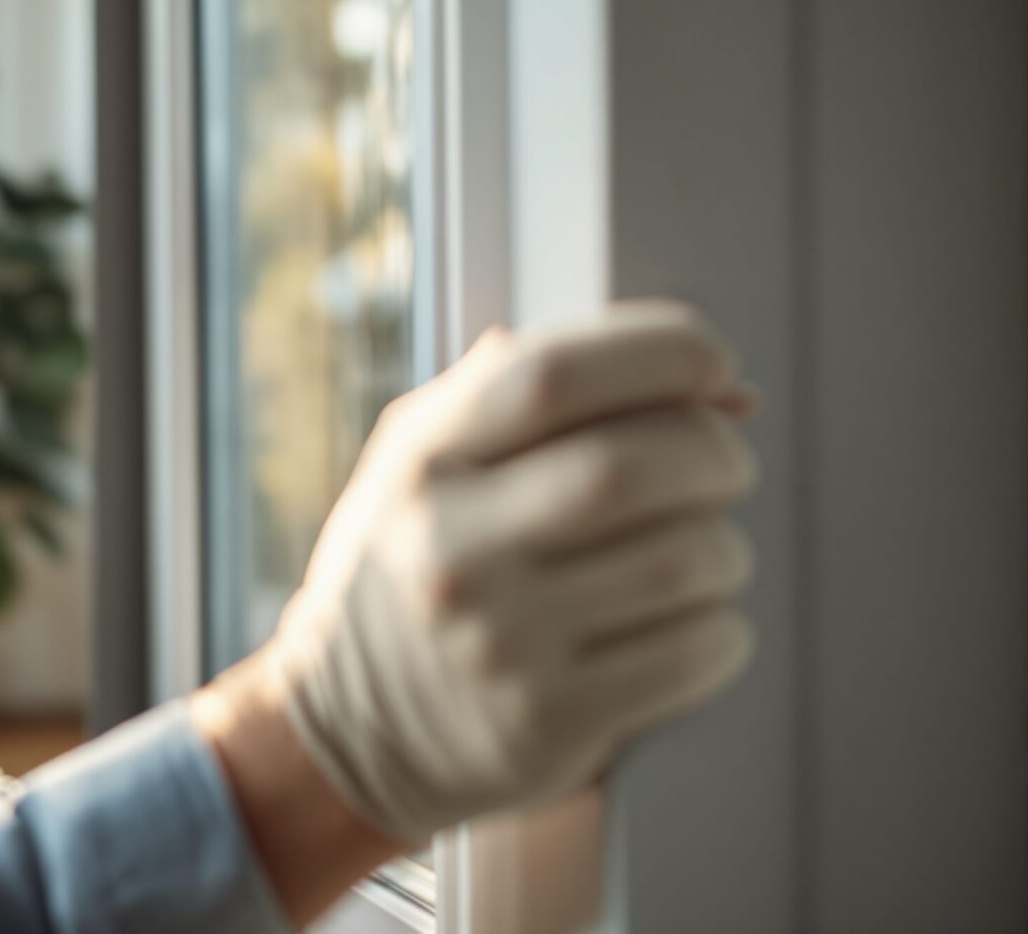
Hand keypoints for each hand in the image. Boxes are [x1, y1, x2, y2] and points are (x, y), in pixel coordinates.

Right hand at [265, 301, 760, 843]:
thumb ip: (537, 396)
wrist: (348, 724)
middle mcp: (449, 547)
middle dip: (714, 453)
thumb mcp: (430, 457)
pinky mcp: (544, 722)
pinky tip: (683, 623)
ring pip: (686, 561)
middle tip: (722, 465)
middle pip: (633, 468)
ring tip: (696, 553)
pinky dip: (722, 629)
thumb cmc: (422, 562)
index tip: (711, 363)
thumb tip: (727, 389)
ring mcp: (496, 642)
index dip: (659, 351)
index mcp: (425, 461)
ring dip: (723, 547)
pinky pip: (695, 652)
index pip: (552, 375)